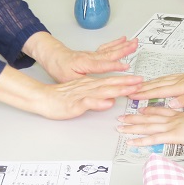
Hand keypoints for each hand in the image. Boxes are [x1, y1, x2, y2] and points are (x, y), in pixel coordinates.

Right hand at [25, 75, 143, 119]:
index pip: (112, 82)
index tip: (139, 81)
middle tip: (141, 81)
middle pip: (111, 83)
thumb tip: (112, 97)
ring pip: (102, 91)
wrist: (43, 98)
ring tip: (130, 89)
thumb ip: (98, 96)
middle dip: (127, 82)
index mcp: (91, 84)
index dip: (126, 81)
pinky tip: (108, 103)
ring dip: (117, 89)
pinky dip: (99, 102)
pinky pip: (88, 102)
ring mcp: (82, 94)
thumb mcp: (83, 96)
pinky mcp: (75, 103)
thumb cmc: (62, 98)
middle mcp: (89, 87)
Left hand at [27, 34, 138, 82]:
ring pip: (110, 49)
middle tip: (135, 46)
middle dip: (124, 50)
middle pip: (110, 53)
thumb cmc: (59, 67)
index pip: (102, 65)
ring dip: (123, 46)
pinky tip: (123, 40)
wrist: (53, 56)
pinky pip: (107, 48)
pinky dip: (116, 44)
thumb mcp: (67, 79)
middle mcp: (91, 57)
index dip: (114, 66)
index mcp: (85, 63)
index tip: (126, 66)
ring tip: (134, 42)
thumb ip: (82, 84)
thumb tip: (95, 90)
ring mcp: (93, 54)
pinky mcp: (94, 54)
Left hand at [117, 103, 183, 146]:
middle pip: (149, 118)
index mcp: (180, 113)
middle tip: (122, 118)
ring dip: (132, 127)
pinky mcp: (173, 135)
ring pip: (147, 126)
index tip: (140, 109)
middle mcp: (173, 118)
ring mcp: (172, 126)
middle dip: (134, 118)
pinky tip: (132, 141)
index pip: (160, 111)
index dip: (149, 110)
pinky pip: (153, 139)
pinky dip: (141, 140)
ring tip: (120, 127)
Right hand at [130, 65, 183, 106]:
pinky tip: (159, 81)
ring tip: (139, 86)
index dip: (146, 94)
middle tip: (130, 90)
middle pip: (158, 84)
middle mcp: (181, 80)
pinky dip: (160, 80)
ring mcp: (183, 77)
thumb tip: (172, 104)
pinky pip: (169, 78)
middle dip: (143, 88)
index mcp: (183, 86)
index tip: (134, 95)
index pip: (160, 91)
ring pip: (162, 80)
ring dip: (150, 83)